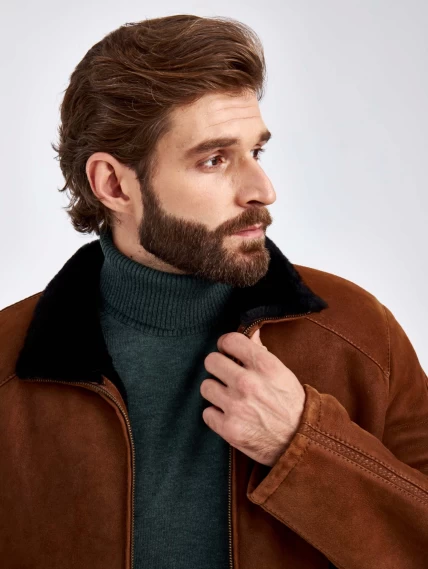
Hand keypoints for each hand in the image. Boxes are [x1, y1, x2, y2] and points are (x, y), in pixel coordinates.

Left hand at [200, 328, 305, 466]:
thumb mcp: (282, 373)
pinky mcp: (228, 429)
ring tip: (228, 397)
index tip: (227, 352)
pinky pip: (207, 413)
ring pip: (206, 386)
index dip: (225, 345)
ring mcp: (236, 406)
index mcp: (264, 365)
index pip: (229, 341)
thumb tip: (251, 333)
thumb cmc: (292, 404)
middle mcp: (247, 383)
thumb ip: (262, 352)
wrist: (301, 441)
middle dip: (218, 367)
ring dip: (216, 391)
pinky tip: (229, 416)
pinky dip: (216, 415)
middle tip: (225, 375)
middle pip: (211, 361)